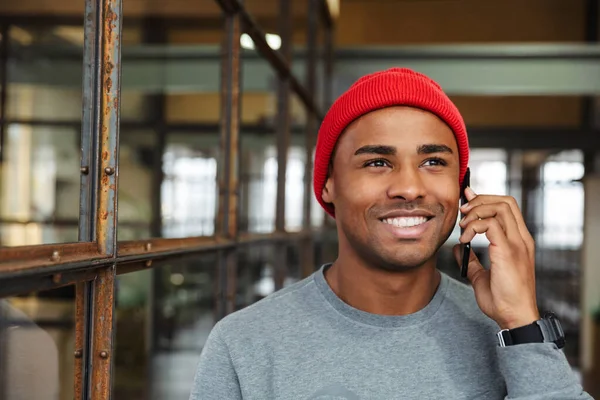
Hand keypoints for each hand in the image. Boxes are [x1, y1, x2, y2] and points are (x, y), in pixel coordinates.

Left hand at [452, 187, 539, 329]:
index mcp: (519, 242)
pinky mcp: (508, 252)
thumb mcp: (481, 276)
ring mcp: (517, 244)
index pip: (508, 207)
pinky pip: (491, 225)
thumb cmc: (502, 301)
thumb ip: (471, 260)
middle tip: (462, 212)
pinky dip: (474, 227)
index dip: (486, 199)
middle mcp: (522, 239)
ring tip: (463, 227)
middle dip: (480, 200)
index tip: (467, 200)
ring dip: (476, 212)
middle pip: (506, 201)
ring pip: (500, 208)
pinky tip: (465, 240)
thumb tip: (457, 248)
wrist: (514, 318)